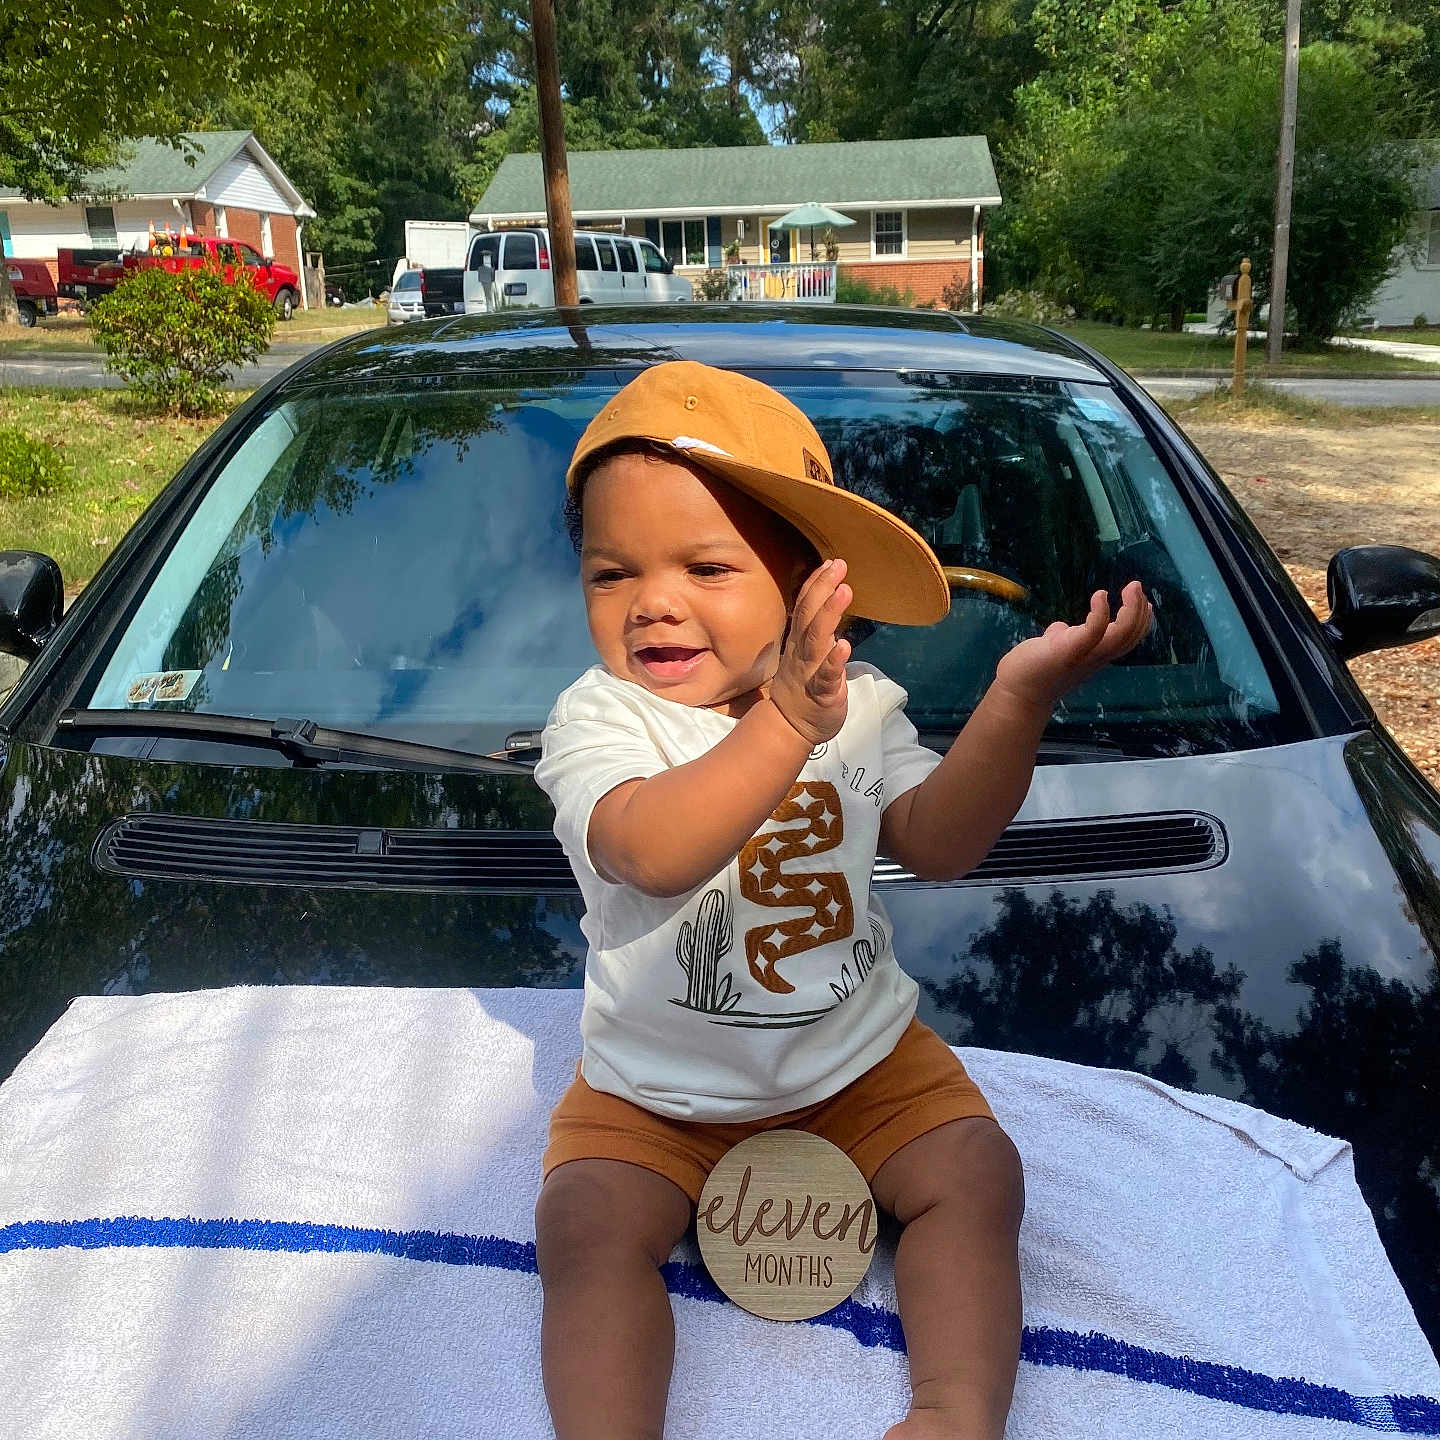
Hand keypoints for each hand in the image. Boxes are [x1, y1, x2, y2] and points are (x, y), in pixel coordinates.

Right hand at [767, 558, 852, 744]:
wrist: (790, 727)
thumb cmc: (804, 686)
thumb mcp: (807, 651)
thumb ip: (816, 626)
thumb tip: (828, 599)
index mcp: (800, 641)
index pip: (805, 607)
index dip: (816, 583)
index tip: (830, 562)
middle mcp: (802, 652)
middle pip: (809, 616)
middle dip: (823, 588)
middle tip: (838, 565)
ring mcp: (810, 672)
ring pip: (817, 641)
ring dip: (829, 615)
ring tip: (844, 591)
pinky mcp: (822, 695)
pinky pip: (826, 677)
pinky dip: (834, 661)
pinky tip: (844, 645)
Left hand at [993, 580, 1153, 711]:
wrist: (1016, 693)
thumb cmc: (1034, 669)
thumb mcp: (1054, 649)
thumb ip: (1062, 638)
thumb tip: (1060, 630)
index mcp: (1095, 654)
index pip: (1128, 638)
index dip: (1141, 619)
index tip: (1143, 599)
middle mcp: (1096, 657)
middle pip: (1131, 636)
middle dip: (1140, 609)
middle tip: (1136, 585)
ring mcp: (1084, 656)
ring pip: (1122, 635)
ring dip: (1133, 609)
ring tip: (1132, 587)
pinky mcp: (1068, 652)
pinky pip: (1094, 632)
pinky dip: (1101, 613)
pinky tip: (1100, 595)